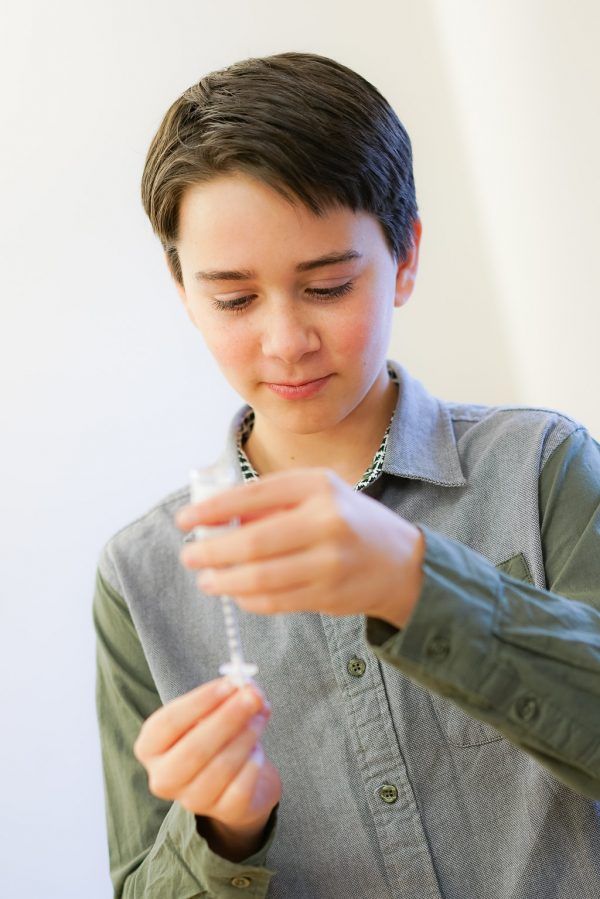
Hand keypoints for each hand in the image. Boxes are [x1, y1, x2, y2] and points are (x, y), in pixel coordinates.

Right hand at [133, 677, 280, 832]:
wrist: (235, 777)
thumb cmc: (215, 735)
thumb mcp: (210, 713)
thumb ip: (225, 697)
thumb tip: (247, 686)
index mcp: (150, 747)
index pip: (169, 722)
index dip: (201, 701)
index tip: (229, 683)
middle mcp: (163, 778)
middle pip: (194, 748)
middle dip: (228, 718)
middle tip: (253, 696)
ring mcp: (192, 800)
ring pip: (221, 767)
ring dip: (246, 736)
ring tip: (260, 715)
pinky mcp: (224, 812)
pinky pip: (241, 786)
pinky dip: (254, 763)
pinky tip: (258, 750)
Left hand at [176, 467, 424, 627]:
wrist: (403, 562)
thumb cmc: (349, 522)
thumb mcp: (318, 495)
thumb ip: (272, 504)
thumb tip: (215, 520)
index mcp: (318, 486)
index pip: (253, 495)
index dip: (212, 510)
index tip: (184, 521)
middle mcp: (326, 521)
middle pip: (253, 541)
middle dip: (211, 551)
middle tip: (189, 556)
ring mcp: (330, 562)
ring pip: (261, 577)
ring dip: (224, 581)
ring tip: (206, 580)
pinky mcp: (330, 595)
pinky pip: (276, 601)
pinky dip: (248, 599)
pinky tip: (236, 593)